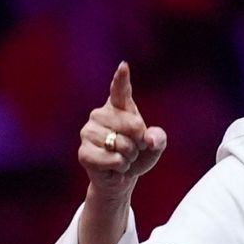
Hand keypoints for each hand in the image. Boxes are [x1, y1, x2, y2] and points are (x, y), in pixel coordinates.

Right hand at [78, 62, 167, 199]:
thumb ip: (159, 138)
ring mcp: (88, 132)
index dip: (121, 78)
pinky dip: (120, 166)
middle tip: (132, 148)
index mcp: (118, 107)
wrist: (122, 176)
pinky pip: (113, 159)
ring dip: (129, 156)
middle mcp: (100, 114)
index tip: (124, 66)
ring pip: (122, 144)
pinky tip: (114, 166)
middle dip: (139, 142)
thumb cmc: (138, 155)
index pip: (120, 89)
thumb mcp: (155, 145)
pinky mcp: (84, 152)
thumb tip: (149, 139)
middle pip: (133, 125)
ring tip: (121, 157)